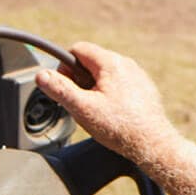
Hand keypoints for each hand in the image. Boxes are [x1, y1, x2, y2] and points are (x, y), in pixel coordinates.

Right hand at [35, 42, 179, 166]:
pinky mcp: (144, 89)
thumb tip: (42, 75)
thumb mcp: (82, 109)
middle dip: (80, 80)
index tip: (64, 87)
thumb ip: (60, 89)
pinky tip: (113, 115)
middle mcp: (126, 63)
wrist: (153, 145)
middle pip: (91, 62)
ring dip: (95, 88)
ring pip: (106, 74)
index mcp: (110, 62)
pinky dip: (111, 95)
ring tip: (97, 112)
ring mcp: (137, 75)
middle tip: (80, 103)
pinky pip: (120, 84)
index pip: (78, 49)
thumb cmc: (120, 128)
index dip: (65, 67)